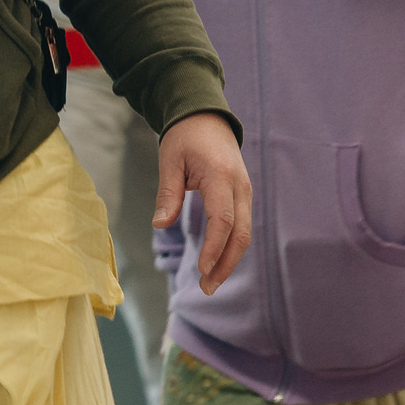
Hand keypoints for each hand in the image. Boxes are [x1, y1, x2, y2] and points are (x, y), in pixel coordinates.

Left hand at [153, 112, 251, 295]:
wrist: (207, 117)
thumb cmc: (185, 137)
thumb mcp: (170, 161)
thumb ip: (168, 194)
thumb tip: (159, 225)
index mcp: (221, 176)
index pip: (222, 219)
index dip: (214, 247)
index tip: (202, 269)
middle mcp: (240, 186)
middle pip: (240, 234)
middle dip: (225, 264)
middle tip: (207, 288)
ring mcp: (245, 191)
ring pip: (245, 233)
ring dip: (229, 260)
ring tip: (210, 282)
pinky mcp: (243, 196)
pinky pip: (242, 226)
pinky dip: (231, 247)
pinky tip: (217, 262)